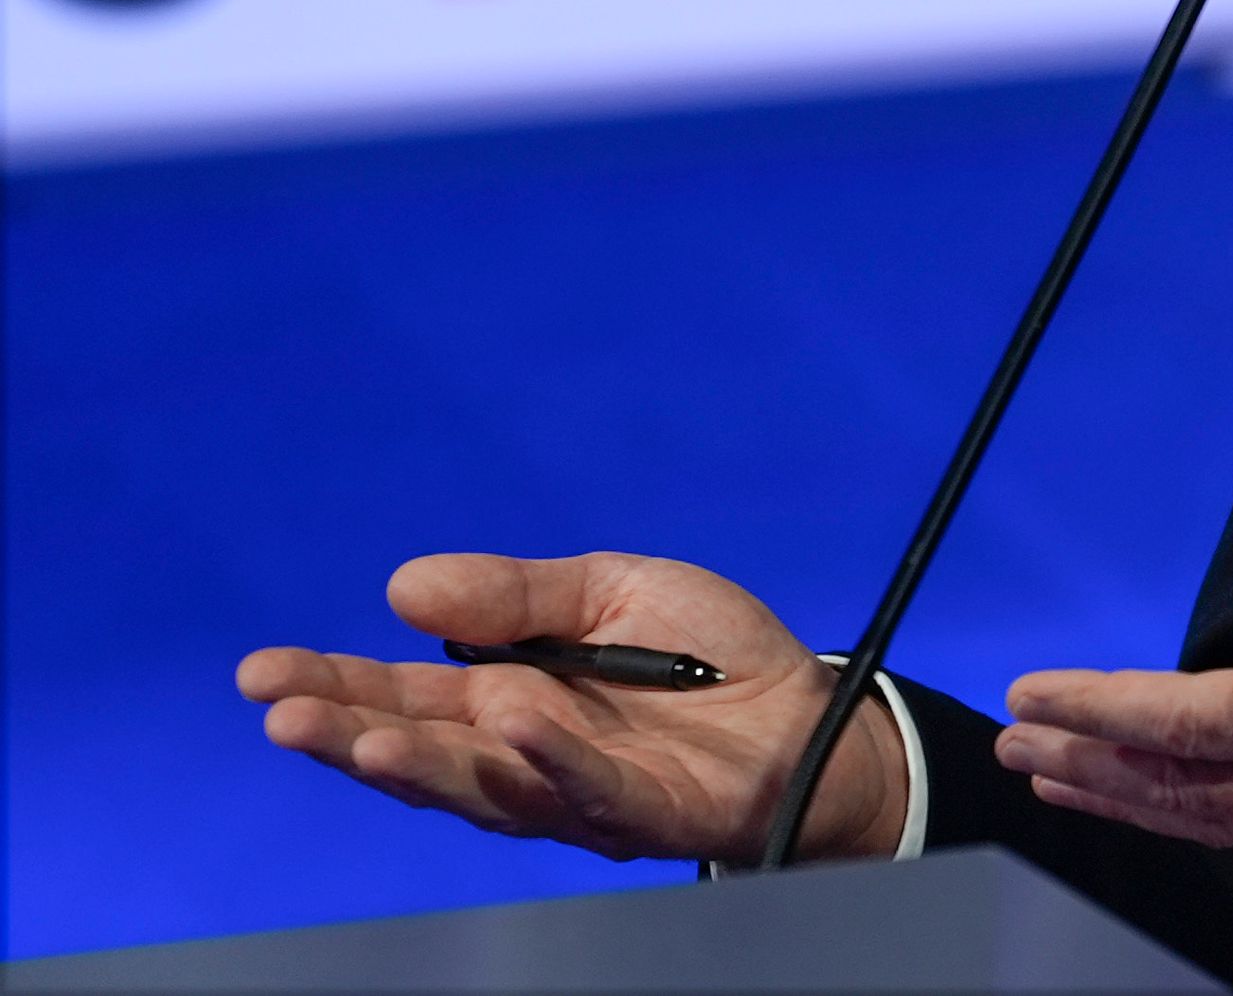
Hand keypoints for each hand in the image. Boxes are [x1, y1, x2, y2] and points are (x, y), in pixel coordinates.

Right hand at [238, 552, 908, 865]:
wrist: (808, 706)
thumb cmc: (706, 652)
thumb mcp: (611, 589)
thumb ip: (515, 594)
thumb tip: (402, 587)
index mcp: (504, 698)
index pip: (401, 697)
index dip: (331, 686)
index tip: (260, 673)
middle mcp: (525, 756)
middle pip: (423, 751)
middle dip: (348, 734)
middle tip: (283, 716)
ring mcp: (578, 792)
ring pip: (487, 786)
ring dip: (424, 763)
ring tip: (364, 736)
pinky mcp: (645, 810)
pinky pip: (588, 788)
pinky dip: (548, 760)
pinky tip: (510, 724)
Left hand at [996, 510, 1232, 878]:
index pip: (1197, 718)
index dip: (1105, 706)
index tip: (1035, 692)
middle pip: (1182, 785)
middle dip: (1087, 762)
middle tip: (1012, 745)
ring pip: (1213, 822)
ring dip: (1128, 798)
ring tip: (1064, 778)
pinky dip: (1196, 818)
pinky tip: (1184, 807)